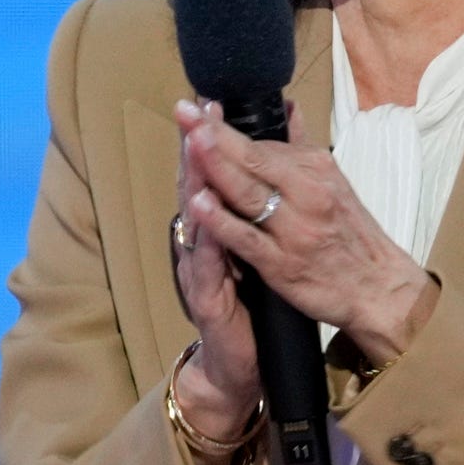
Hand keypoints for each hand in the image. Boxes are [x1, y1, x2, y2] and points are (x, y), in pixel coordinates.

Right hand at [168, 105, 261, 443]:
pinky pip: (205, 262)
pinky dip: (204, 235)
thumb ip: (251, 209)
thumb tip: (269, 165)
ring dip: (193, 181)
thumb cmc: (248, 303)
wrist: (239, 363)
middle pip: (195, 187)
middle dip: (196, 148)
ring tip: (195, 144)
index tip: (211, 102)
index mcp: (215, 230)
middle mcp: (201, 244)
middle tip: (194, 110)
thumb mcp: (255, 249)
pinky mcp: (206, 298)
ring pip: (194, 219)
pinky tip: (201, 209)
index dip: (209, 139)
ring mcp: (200, 270)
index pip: (210, 176)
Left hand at [173, 99, 434, 366]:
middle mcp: (308, 193)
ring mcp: (294, 228)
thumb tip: (289, 108)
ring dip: (217, 166)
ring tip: (190, 141)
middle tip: (185, 111)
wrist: (379, 289)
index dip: (225, 126)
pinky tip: (199, 203)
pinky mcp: (283, 263)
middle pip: (253, 159)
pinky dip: (223, 220)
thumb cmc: (352, 236)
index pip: (263, 144)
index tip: (198, 106)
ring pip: (248, 192)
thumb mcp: (333, 183)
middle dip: (215, 134)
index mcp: (317, 169)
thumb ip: (302, 147)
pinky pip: (247, 238)